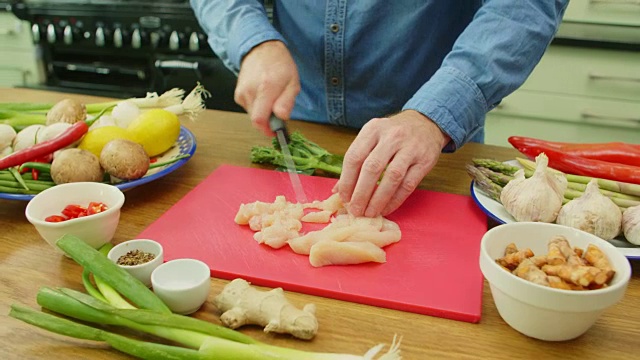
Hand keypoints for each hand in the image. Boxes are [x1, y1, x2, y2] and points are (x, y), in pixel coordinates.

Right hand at [234, 40, 299, 135]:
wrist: (261, 49)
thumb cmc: (280, 65)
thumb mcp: (293, 83)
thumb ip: (287, 102)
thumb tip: (281, 117)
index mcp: (266, 88)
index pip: (259, 120)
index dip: (267, 130)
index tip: (276, 132)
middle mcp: (250, 91)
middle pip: (256, 120)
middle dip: (268, 121)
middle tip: (278, 111)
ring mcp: (241, 93)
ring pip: (253, 115)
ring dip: (263, 113)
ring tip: (271, 97)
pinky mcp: (238, 95)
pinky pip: (249, 108)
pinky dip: (257, 107)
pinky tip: (263, 95)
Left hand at [335, 110, 450, 216]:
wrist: (426, 123)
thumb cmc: (393, 135)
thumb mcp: (372, 138)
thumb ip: (356, 160)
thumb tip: (338, 190)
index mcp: (373, 129)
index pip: (354, 157)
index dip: (347, 181)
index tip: (344, 198)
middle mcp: (391, 136)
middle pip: (372, 168)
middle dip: (361, 193)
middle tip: (355, 210)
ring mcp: (410, 148)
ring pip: (391, 178)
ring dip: (378, 200)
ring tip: (369, 213)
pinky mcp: (425, 161)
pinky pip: (408, 185)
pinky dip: (395, 200)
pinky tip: (386, 209)